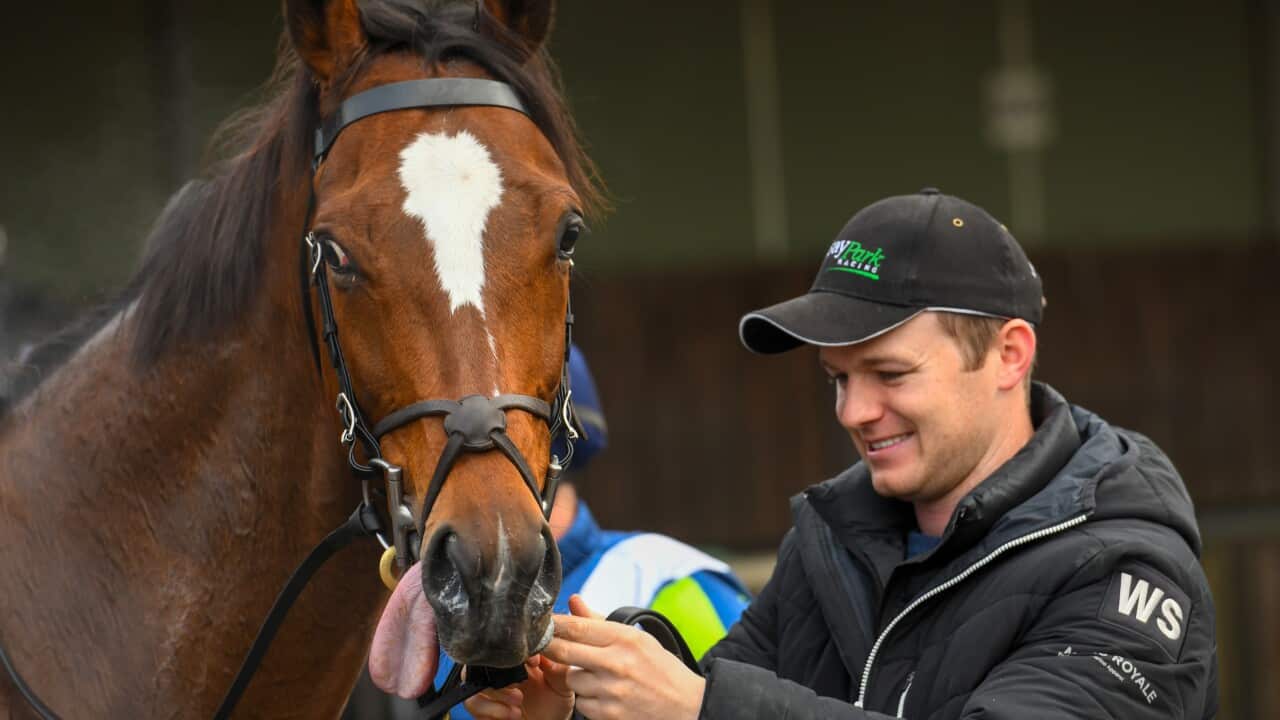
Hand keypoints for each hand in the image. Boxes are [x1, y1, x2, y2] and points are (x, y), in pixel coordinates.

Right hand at [462, 654, 574, 719]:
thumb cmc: (556, 702)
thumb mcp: (563, 681)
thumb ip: (557, 665)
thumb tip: (549, 647)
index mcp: (519, 657)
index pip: (507, 642)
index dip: (516, 648)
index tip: (533, 661)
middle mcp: (501, 670)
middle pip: (483, 657)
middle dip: (500, 669)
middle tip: (520, 682)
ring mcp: (490, 688)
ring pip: (472, 678)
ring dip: (496, 691)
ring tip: (517, 700)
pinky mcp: (483, 707)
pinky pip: (472, 701)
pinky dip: (491, 708)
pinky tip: (511, 713)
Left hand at [541, 595, 705, 719]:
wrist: (687, 707)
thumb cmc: (660, 669)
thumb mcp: (637, 639)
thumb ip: (600, 622)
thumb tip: (573, 601)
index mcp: (625, 638)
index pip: (577, 626)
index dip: (554, 624)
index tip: (542, 623)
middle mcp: (617, 663)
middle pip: (564, 651)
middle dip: (548, 646)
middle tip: (542, 644)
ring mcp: (611, 691)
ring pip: (571, 678)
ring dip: (576, 677)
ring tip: (597, 676)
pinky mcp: (608, 714)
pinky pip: (581, 702)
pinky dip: (588, 699)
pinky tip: (605, 695)